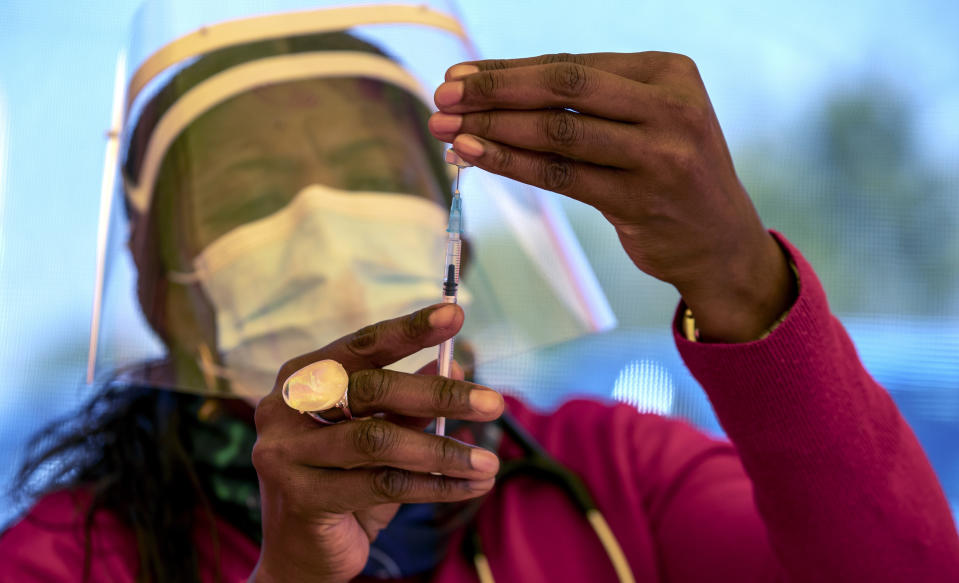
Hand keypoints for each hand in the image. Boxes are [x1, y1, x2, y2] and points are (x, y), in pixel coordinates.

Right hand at [249, 304, 502, 582]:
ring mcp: (287, 453)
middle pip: (371, 390)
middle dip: (439, 394)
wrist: (302, 555)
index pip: (361, 345)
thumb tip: (457, 366)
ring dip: (444, 451)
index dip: (410, 329)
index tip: (456, 315)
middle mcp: (285, 408)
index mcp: (301, 378)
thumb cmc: (343, 483)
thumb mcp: (380, 436)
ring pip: (379, 441)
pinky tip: (471, 486)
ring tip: (488, 461)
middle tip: (492, 403)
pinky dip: (436, 486)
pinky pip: (383, 485)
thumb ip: (409, 402)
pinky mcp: (302, 497)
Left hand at [429, 52, 794, 341]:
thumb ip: (592, 101)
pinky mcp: (640, 201)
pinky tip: (473, 154)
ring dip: (493, 128)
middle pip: (563, 89)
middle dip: (495, 89)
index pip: (573, 65)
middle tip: (443, 93)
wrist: (723, 243)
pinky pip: (560, 176)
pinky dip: (511, 163)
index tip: (460, 74)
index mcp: (670, 73)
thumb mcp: (650, 120)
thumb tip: (500, 86)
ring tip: (445, 127)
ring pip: (558, 133)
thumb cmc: (672, 172)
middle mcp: (670, 108)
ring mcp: (659, 155)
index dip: (510, 69)